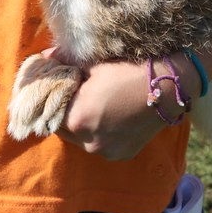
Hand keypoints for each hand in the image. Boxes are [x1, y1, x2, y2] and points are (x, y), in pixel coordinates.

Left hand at [55, 52, 200, 160]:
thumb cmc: (125, 69)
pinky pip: (102, 144)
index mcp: (76, 119)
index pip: (49, 112)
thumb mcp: (90, 63)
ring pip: (82, 138)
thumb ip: (63, 63)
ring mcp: (107, 152)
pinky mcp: (122, 155)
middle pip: (63, 128)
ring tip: (94, 104)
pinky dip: (100, 132)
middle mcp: (89, 142)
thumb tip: (45, 57)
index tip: (56, 86)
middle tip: (74, 94)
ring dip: (83, 124)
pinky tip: (110, 115)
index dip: (51, 97)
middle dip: (65, 112)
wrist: (166, 86)